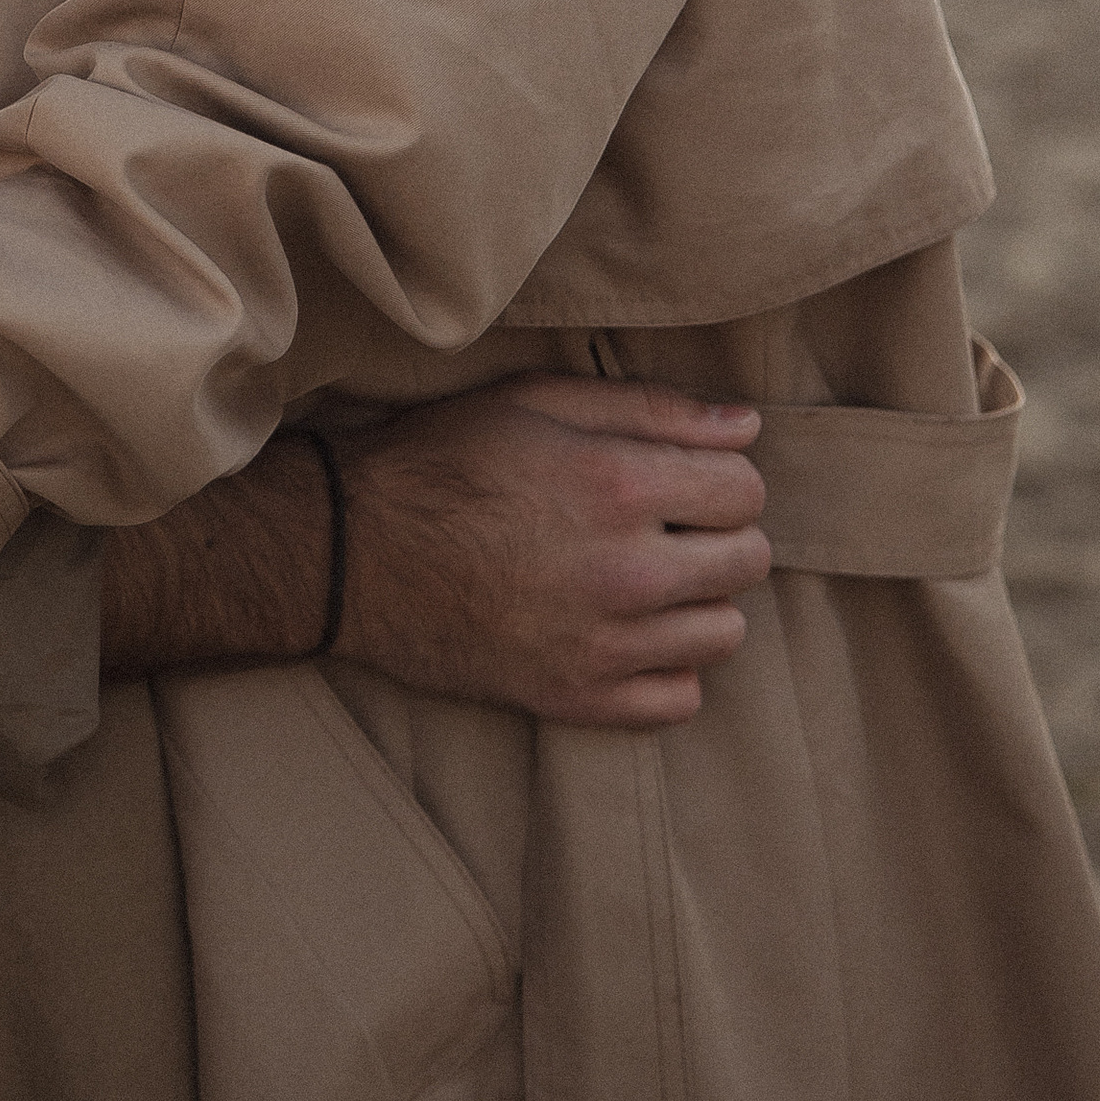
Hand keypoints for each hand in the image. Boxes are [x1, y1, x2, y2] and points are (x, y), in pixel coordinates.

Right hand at [334, 375, 771, 727]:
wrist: (350, 551)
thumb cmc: (442, 460)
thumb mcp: (536, 401)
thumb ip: (648, 407)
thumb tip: (745, 425)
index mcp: (619, 487)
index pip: (745, 489)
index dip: (719, 474)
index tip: (681, 475)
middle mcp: (625, 573)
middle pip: (748, 562)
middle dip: (718, 533)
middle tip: (665, 524)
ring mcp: (602, 647)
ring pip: (724, 633)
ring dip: (698, 601)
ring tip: (647, 578)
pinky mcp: (575, 699)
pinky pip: (679, 699)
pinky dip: (667, 668)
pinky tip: (629, 632)